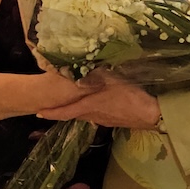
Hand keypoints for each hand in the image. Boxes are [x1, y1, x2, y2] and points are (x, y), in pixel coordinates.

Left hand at [37, 79, 159, 128]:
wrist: (150, 114)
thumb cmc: (131, 96)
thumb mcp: (113, 80)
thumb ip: (96, 74)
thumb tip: (82, 66)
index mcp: (90, 105)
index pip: (66, 112)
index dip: (51, 113)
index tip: (39, 112)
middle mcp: (93, 116)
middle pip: (74, 114)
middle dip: (62, 110)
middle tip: (51, 104)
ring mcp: (103, 120)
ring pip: (85, 115)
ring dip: (77, 109)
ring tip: (72, 101)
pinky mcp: (112, 121)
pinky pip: (96, 115)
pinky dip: (90, 109)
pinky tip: (95, 102)